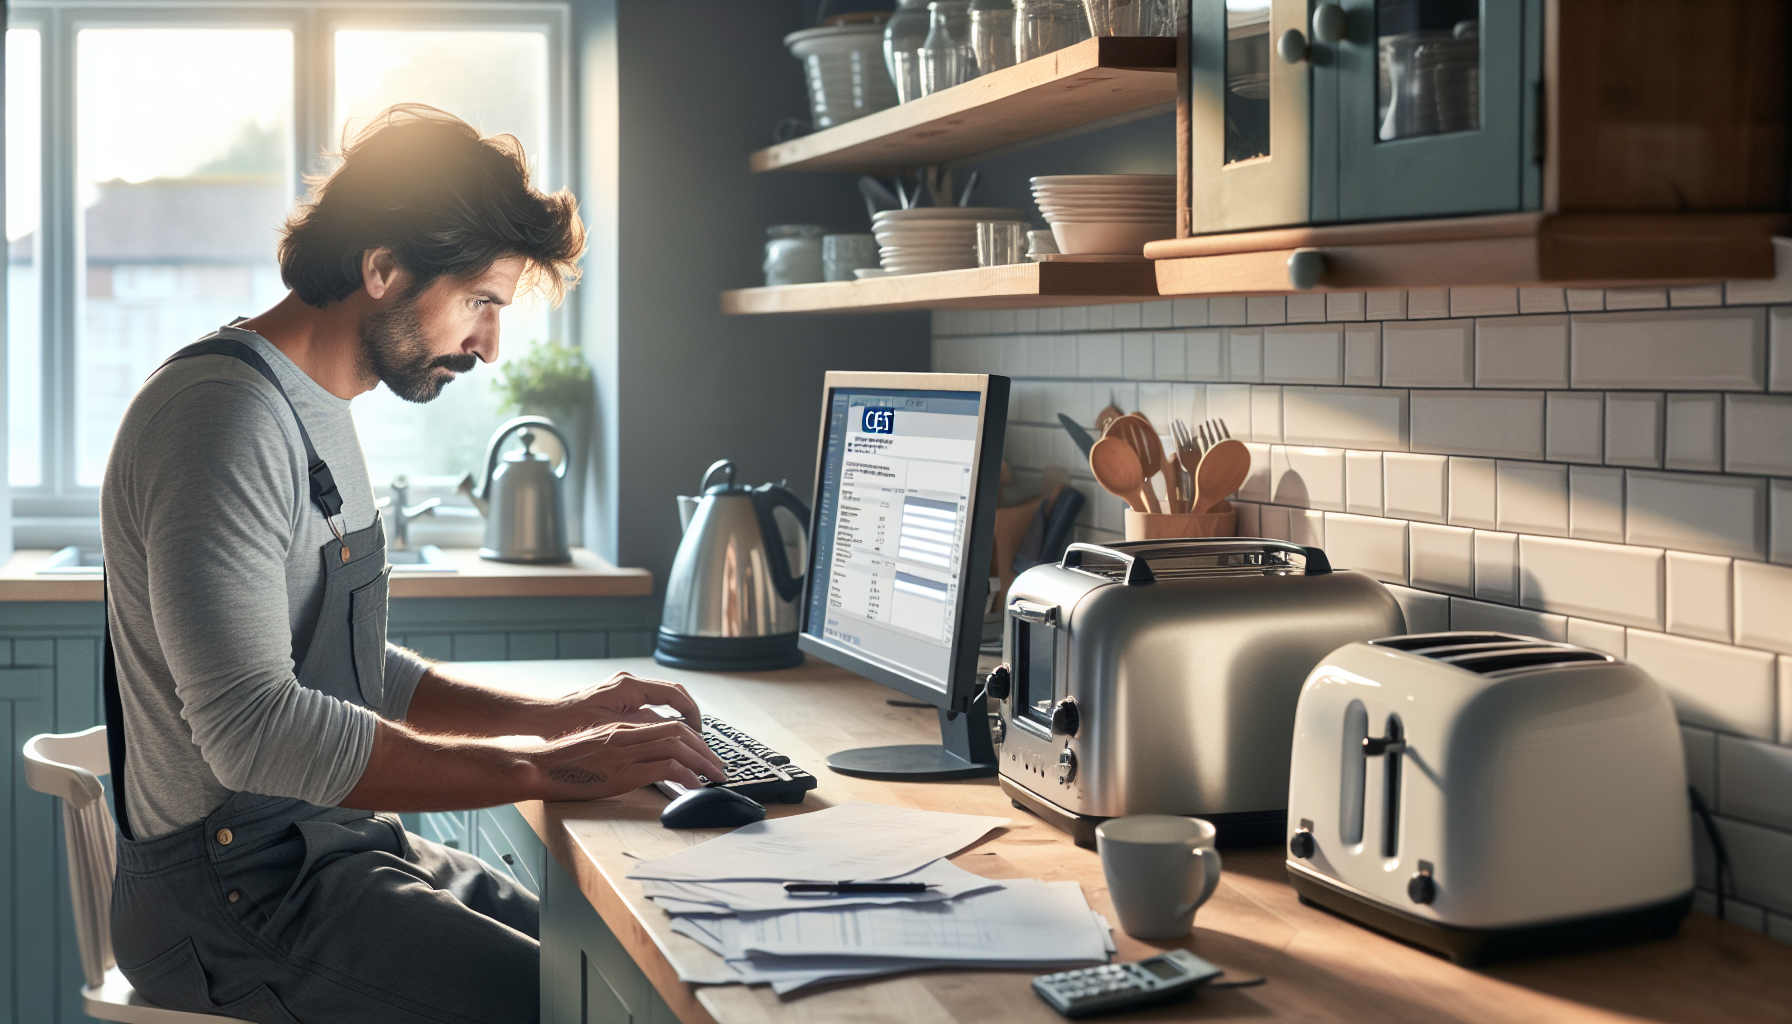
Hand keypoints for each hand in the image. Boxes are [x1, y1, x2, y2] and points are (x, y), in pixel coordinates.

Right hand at [530, 719, 727, 800]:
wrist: (538, 766)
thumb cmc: (561, 763)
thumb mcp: (595, 749)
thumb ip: (620, 750)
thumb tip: (642, 764)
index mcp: (622, 727)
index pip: (669, 724)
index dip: (694, 738)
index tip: (705, 754)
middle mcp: (627, 733)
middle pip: (680, 731)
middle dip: (705, 749)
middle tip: (719, 767)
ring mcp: (626, 750)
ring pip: (678, 745)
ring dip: (702, 761)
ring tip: (714, 777)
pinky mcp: (623, 770)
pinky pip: (666, 768)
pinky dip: (686, 776)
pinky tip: (694, 786)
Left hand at [539, 671, 704, 735]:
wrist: (541, 718)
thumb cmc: (567, 724)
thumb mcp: (609, 730)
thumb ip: (642, 729)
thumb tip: (670, 735)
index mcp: (629, 687)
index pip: (675, 695)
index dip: (692, 714)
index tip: (699, 734)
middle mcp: (629, 684)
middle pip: (673, 696)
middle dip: (689, 717)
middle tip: (699, 740)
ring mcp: (623, 690)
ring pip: (662, 701)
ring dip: (677, 719)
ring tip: (686, 742)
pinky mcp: (617, 699)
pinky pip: (649, 706)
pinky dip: (662, 720)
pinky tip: (663, 739)